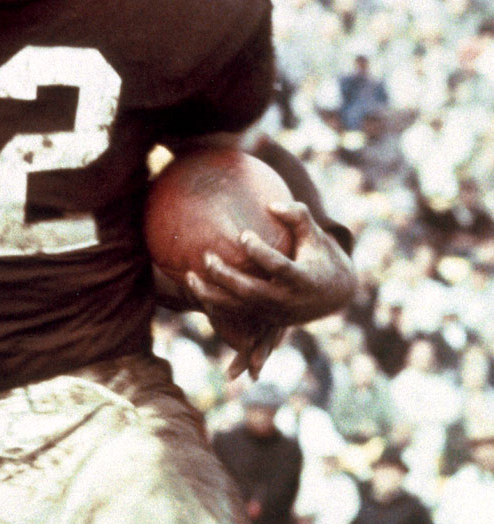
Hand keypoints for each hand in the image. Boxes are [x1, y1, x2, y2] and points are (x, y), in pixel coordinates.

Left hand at [184, 202, 356, 377]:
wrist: (334, 296)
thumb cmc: (322, 256)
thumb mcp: (316, 235)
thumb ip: (297, 216)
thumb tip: (270, 204)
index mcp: (303, 279)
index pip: (278, 267)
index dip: (259, 252)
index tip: (243, 235)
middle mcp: (287, 300)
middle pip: (250, 291)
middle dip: (226, 276)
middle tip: (207, 256)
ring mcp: (274, 313)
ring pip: (237, 307)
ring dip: (210, 294)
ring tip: (188, 276)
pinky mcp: (264, 319)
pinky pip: (234, 313)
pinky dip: (213, 303)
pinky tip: (195, 288)